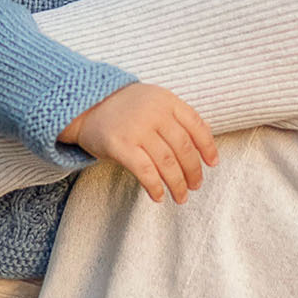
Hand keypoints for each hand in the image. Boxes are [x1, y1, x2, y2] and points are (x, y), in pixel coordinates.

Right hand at [59, 82, 216, 203]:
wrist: (84, 104)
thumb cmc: (124, 108)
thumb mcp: (152, 101)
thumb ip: (175, 117)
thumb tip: (203, 142)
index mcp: (166, 100)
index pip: (196, 125)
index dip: (208, 147)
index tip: (212, 164)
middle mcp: (154, 112)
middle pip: (183, 147)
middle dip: (193, 170)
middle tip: (195, 185)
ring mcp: (136, 128)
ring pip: (167, 162)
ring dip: (178, 183)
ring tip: (181, 196)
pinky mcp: (120, 145)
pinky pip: (145, 171)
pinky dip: (155, 186)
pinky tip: (159, 196)